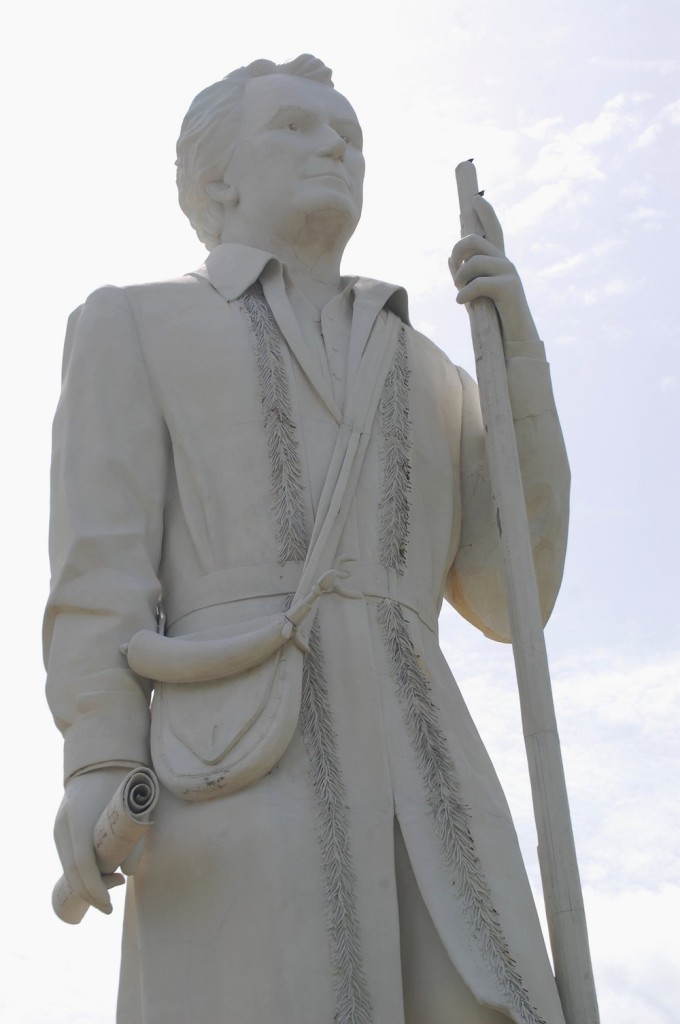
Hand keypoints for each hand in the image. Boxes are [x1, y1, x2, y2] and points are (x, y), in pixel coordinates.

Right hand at [53, 766, 130, 913]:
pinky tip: (96, 876)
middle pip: (72, 871)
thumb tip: (128, 873)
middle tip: (111, 905)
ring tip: (109, 887)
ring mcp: (60, 827)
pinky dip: (80, 872)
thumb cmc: (123, 781)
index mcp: (79, 819)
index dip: (95, 889)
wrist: (102, 757)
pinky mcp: (62, 828)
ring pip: (68, 866)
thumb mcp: (134, 808)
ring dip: (85, 883)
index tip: (108, 906)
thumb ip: (134, 840)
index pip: (82, 864)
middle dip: (90, 893)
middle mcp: (64, 825)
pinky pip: (68, 857)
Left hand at [449, 194, 539, 348]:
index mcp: (498, 262)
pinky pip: (478, 283)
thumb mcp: (474, 293)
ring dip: (460, 278)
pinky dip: (464, 293)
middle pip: (475, 241)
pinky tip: (460, 302)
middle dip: (457, 252)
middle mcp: (505, 262)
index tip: (475, 199)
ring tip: (459, 292)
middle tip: (454, 271)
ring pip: (474, 262)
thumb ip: (463, 275)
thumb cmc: (492, 317)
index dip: (486, 213)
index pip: (493, 230)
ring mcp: (509, 273)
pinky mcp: (509, 287)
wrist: (512, 339)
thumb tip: (451, 257)